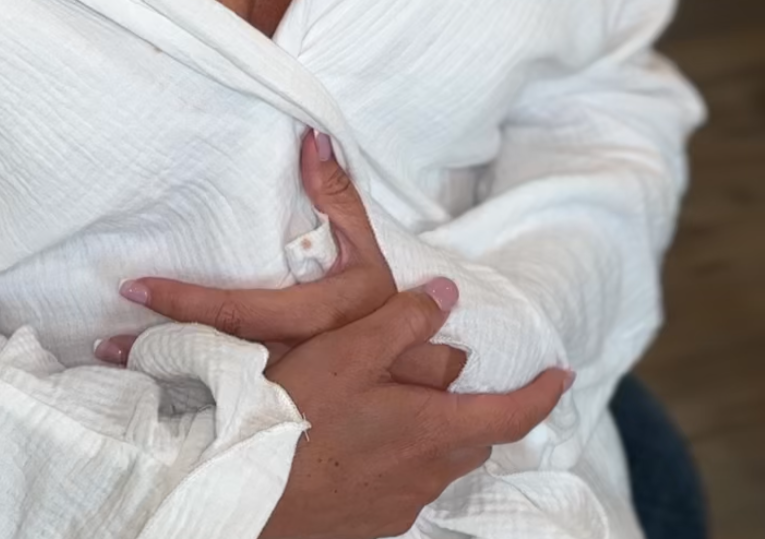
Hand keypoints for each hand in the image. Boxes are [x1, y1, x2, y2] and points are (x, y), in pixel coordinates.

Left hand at [97, 130, 465, 389]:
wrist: (420, 403)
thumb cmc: (385, 317)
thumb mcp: (368, 257)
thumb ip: (339, 198)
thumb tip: (311, 138)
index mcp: (326, 318)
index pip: (242, 309)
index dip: (186, 300)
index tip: (135, 287)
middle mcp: (308, 366)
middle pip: (220, 358)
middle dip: (158, 352)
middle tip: (104, 344)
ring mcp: (296, 406)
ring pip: (221, 396)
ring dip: (167, 384)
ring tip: (115, 371)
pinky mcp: (288, 431)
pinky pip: (231, 425)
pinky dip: (192, 417)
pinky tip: (154, 410)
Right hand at [259, 289, 572, 538]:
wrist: (251, 496)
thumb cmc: (298, 419)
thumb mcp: (349, 350)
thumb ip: (403, 320)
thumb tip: (446, 295)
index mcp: (434, 429)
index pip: (511, 414)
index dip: (542, 394)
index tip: (562, 374)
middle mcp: (428, 474)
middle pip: (472, 436)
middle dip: (474, 406)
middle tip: (454, 377)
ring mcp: (400, 503)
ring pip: (437, 460)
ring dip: (431, 431)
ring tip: (396, 401)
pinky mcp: (372, 520)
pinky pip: (404, 481)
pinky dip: (398, 455)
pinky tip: (359, 438)